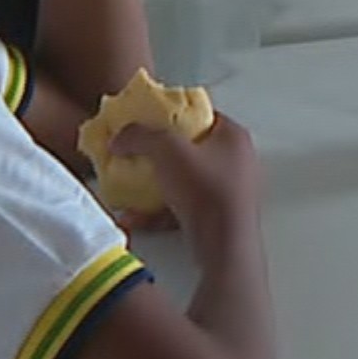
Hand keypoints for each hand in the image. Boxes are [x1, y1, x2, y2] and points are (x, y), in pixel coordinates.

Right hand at [115, 113, 259, 241]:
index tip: (148, 123)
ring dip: (155, 187)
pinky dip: (160, 212)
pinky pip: (184, 208)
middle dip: (159, 155)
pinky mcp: (220, 217)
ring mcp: (231, 191)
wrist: (223, 243)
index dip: (173, 115)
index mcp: (234, 136)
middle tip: (136, 156)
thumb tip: (120, 136)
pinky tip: (135, 219)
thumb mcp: (167, 150)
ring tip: (128, 191)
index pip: (203, 115)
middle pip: (192, 150)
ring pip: (186, 182)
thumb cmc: (204, 189)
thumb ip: (140, 136)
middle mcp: (237, 161)